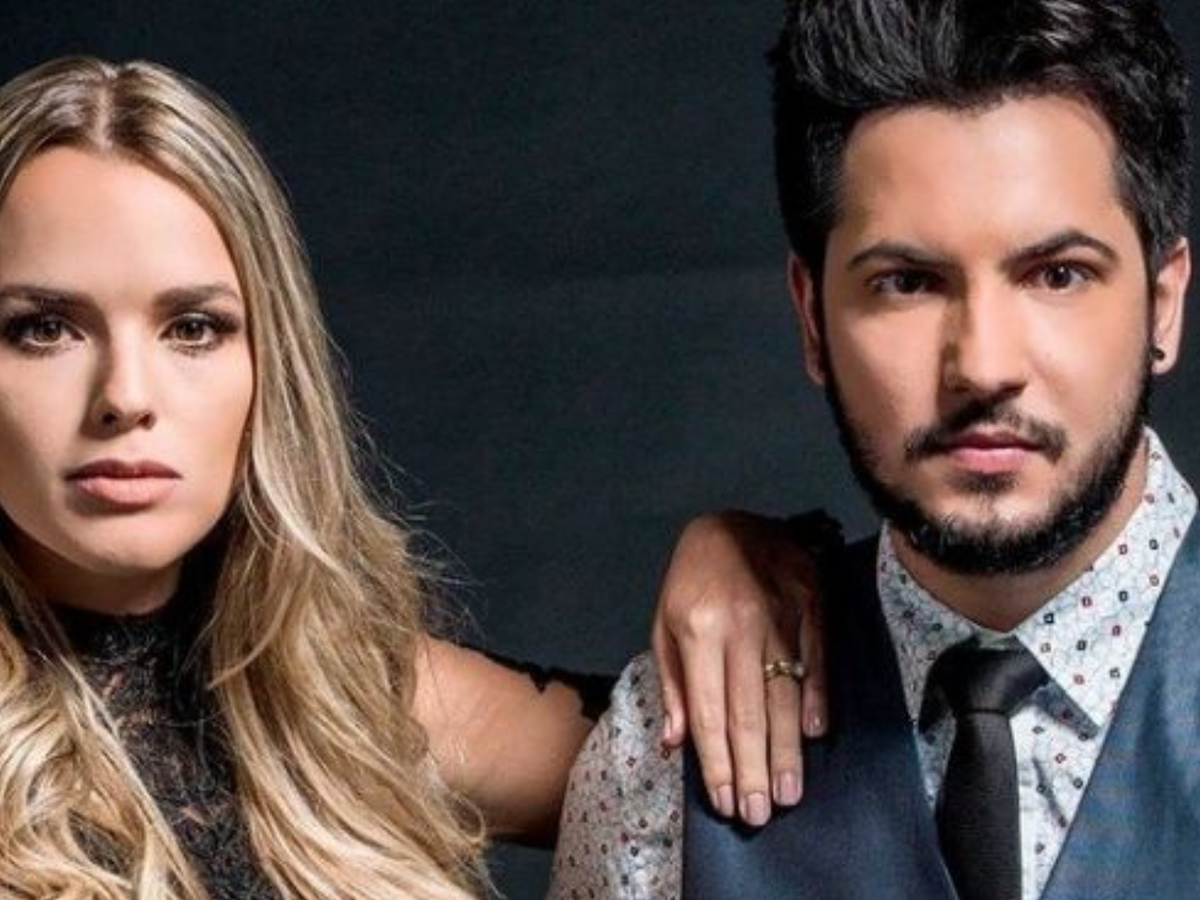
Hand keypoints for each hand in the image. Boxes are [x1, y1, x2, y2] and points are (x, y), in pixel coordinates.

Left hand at [652, 511, 831, 826]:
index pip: (708, 711)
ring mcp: (780, 615)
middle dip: (753, 769)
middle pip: (748, 712)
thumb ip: (672, 683)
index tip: (725, 801)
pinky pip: (816, 660)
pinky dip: (816, 699)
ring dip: (786, 750)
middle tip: (759, 815)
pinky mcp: (811, 604)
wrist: (732, 520)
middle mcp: (740, 626)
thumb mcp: (664, 623)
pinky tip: (813, 735)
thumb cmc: (691, 579)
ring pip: (784, 695)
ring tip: (787, 794)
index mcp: (697, 630)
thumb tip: (676, 745)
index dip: (717, 761)